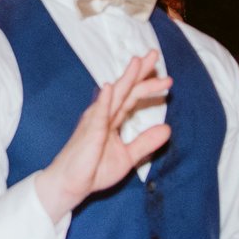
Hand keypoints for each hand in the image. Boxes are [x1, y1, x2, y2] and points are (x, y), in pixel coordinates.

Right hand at [33, 53, 172, 222]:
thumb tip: (167, 129)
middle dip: (140, 71)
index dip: (148, 86)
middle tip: (154, 54)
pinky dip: (105, 100)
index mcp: (112, 119)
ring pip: (114, 95)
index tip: (167, 79)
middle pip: (126, 89)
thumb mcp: (128, 157)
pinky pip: (99, 114)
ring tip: (138, 62)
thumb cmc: (93, 170)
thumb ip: (145, 142)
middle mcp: (103, 114)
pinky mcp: (89, 132)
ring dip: (126, 78)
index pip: (132, 97)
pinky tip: (111, 87)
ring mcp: (95, 121)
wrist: (71, 185)